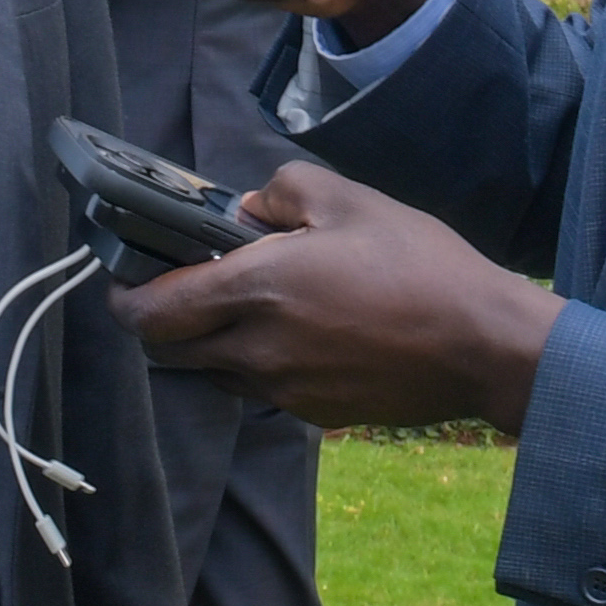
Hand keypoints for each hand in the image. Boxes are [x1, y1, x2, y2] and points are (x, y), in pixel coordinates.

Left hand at [120, 164, 554, 433]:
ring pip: (212, 374)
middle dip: (157, 323)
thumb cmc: (419, 266)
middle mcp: (257, 350)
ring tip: (246, 308)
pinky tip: (298, 334)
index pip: (151, 311)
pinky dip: (255, 364)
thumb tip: (250, 211)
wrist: (481, 344)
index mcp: (255, 291)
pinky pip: (260, 389)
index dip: (125, 296)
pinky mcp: (314, 413)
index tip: (126, 277)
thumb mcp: (350, 199)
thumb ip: (282, 193)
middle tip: (179, 290)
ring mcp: (284, 390)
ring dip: (208, 344)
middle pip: (167, 352)